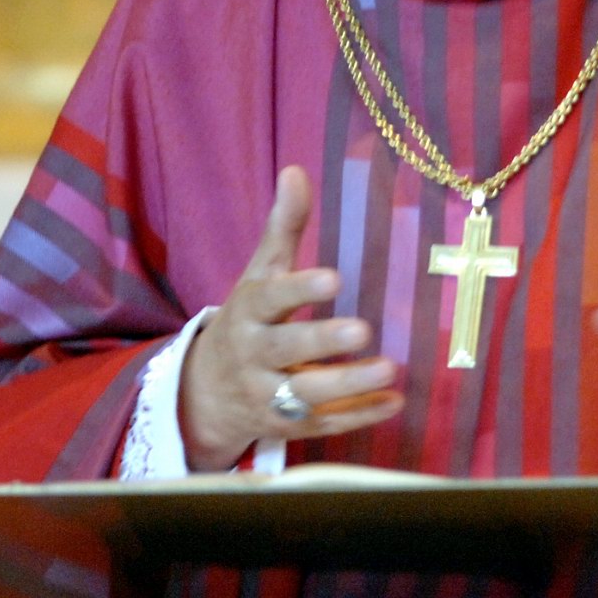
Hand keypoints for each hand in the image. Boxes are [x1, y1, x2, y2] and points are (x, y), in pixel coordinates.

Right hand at [180, 166, 404, 470]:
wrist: (204, 394)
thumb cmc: (248, 320)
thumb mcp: (259, 274)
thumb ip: (282, 228)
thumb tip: (296, 171)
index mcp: (248, 311)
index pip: (271, 298)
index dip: (299, 289)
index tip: (334, 278)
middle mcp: (253, 355)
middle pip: (286, 350)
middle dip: (323, 342)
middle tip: (363, 330)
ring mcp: (267, 395)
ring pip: (306, 394)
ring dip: (348, 383)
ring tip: (390, 370)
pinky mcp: (285, 427)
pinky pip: (322, 424)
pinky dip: (358, 417)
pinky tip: (393, 403)